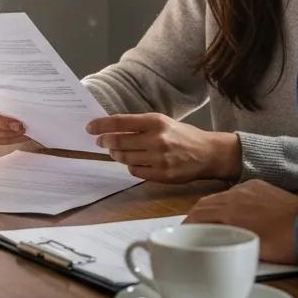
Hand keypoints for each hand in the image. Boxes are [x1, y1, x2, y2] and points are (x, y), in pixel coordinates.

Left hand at [86, 113, 240, 182]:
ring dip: (117, 154)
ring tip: (117, 151)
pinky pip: (135, 171)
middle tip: (100, 141)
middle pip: (119, 142)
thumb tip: (112, 129)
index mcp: (155, 122)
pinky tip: (135, 161)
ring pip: (125, 158)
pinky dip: (131, 166)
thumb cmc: (182, 135)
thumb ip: (139, 125)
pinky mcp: (162, 175)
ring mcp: (159, 159)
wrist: (207, 153)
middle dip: (105, 141)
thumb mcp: (162, 122)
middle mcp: (156, 139)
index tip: (90, 127)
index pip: (120, 122)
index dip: (101, 125)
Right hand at [186, 179, 297, 263]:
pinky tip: (233, 211)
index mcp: (229, 211)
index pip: (198, 215)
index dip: (187, 225)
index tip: (182, 234)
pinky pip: (236, 191)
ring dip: (211, 208)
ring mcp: (248, 188)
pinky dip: (227, 201)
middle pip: (206, 203)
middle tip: (191, 229)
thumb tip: (215, 250)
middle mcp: (235, 195)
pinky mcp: (260, 185)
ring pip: (220, 196)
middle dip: (196, 216)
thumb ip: (229, 246)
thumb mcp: (251, 252)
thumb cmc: (284, 245)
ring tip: (210, 222)